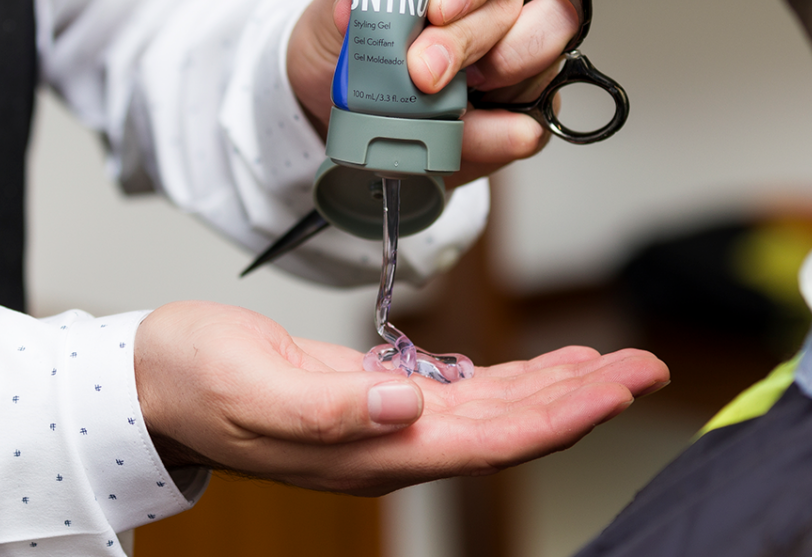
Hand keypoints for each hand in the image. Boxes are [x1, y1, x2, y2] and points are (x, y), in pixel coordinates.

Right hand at [135, 302, 668, 495]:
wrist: (165, 375)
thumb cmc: (201, 377)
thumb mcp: (255, 385)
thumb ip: (332, 408)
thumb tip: (408, 407)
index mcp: (374, 447)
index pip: (493, 438)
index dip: (563, 415)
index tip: (621, 387)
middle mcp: (394, 441)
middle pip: (512, 425)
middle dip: (584, 396)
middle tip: (646, 366)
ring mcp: (388, 420)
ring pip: (496, 408)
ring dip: (558, 385)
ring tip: (611, 363)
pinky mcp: (378, 392)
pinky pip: (463, 390)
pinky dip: (510, 376)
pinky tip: (538, 367)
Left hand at [286, 0, 579, 185]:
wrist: (339, 106)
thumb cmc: (350, 46)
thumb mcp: (332, 20)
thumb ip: (349, 8)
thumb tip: (353, 5)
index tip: (436, 7)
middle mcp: (505, 1)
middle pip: (527, 3)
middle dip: (470, 39)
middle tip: (423, 69)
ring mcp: (520, 57)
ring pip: (543, 58)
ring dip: (498, 77)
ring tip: (447, 99)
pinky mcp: (520, 112)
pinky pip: (530, 124)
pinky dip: (500, 134)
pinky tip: (467, 134)